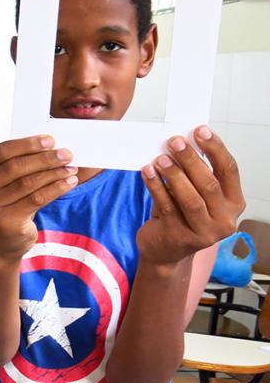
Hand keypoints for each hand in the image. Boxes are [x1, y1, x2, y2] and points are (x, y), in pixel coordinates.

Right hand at [0, 136, 78, 261]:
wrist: (0, 245)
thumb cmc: (6, 208)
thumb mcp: (3, 186)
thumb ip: (15, 167)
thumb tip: (48, 147)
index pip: (2, 152)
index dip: (27, 144)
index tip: (50, 140)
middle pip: (15, 167)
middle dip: (44, 158)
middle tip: (66, 154)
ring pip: (28, 183)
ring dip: (54, 173)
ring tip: (71, 168)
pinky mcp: (6, 221)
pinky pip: (36, 199)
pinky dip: (56, 188)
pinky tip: (68, 183)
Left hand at [138, 127, 244, 265]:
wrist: (165, 252)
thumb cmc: (183, 216)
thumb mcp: (196, 195)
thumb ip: (195, 174)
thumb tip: (182, 142)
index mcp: (234, 203)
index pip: (229, 170)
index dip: (215, 148)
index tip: (200, 131)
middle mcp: (224, 220)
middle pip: (208, 183)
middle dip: (190, 159)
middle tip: (174, 141)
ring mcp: (203, 232)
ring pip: (189, 198)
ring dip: (173, 174)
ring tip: (160, 158)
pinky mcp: (179, 237)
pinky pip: (167, 207)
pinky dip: (156, 187)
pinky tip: (147, 172)